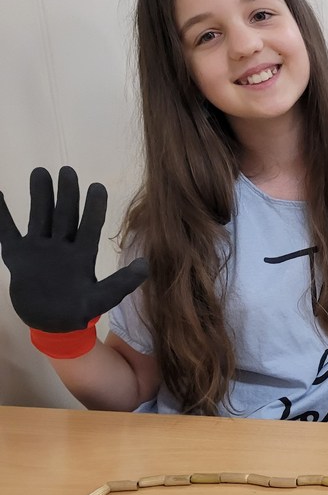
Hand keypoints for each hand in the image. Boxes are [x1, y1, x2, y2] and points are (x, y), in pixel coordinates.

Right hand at [0, 167, 148, 332]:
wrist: (52, 324)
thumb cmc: (80, 311)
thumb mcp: (104, 298)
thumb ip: (122, 283)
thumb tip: (146, 265)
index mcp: (82, 255)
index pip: (90, 226)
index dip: (94, 207)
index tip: (98, 186)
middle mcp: (61, 247)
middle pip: (64, 215)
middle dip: (66, 193)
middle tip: (68, 170)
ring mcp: (39, 249)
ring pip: (39, 216)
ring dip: (40, 195)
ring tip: (41, 172)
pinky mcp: (18, 256)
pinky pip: (8, 231)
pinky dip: (2, 215)